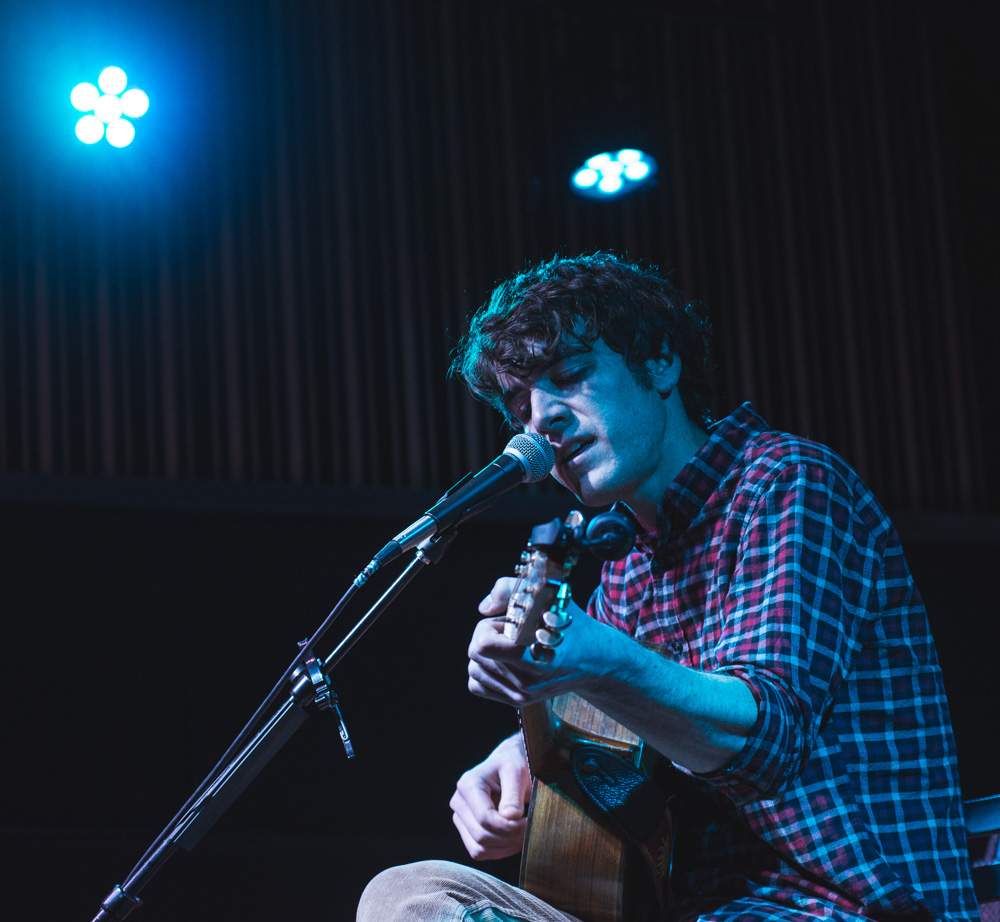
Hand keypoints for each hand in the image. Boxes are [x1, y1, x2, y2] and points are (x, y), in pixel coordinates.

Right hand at [449, 734, 530, 859]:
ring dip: (505, 847)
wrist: (508, 766)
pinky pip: (479, 852)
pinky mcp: (466, 830)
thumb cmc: (513, 766)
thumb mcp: (517, 772)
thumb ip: (513, 795)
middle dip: (509, 837)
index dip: (508, 827)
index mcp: (468, 785)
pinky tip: (514, 839)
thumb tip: (509, 818)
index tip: (528, 822)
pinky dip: (499, 851)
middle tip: (529, 828)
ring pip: (479, 849)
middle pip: (481, 836)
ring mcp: (460, 818)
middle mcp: (459, 802)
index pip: (485, 818)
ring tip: (522, 834)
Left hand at [467, 578, 595, 706]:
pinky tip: (503, 661)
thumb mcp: (548, 597)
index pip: (482, 646)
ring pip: (474, 670)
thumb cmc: (570, 626)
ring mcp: (521, 694)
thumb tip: (484, 608)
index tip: (506, 623)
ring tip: (509, 646)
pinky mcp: (518, 701)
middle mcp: (525, 680)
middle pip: (475, 654)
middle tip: (510, 631)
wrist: (593, 660)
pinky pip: (477, 686)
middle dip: (486, 636)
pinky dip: (483, 671)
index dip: (487, 628)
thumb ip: (510, 590)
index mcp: (533, 656)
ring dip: (485, 654)